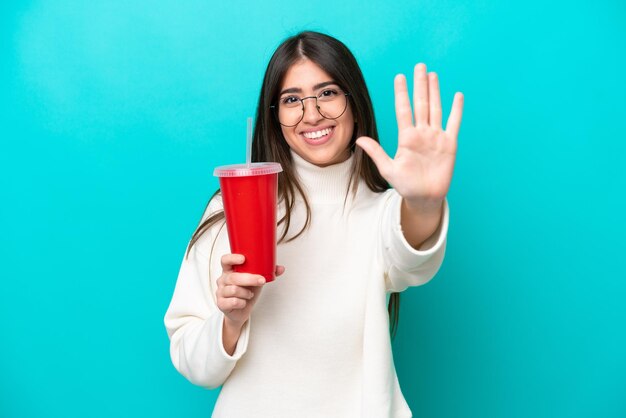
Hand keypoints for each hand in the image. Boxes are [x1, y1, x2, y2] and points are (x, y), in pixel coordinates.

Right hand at [216, 254, 284, 328]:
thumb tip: (281, 268)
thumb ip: (268, 272)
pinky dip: (242, 302)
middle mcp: (223, 280)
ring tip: (250, 294)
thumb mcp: (256, 280)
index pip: (225, 260)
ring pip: (233, 289)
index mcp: (229, 270)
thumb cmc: (247, 291)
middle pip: (233, 277)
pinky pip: (233, 302)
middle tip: (261, 280)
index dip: (232, 258)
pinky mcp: (221, 304)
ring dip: (246, 293)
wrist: (240, 310)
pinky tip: (244, 302)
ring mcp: (220, 292)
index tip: (244, 259)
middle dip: (250, 279)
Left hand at [356, 63, 463, 207]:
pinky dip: (456, 110)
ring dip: (435, 91)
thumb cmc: (406, 185)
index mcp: (407, 137)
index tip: (399, 77)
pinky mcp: (449, 144)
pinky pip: (454, 124)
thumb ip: (376, 153)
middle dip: (420, 85)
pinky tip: (457, 96)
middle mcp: (422, 133)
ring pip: (436, 109)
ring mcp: (436, 137)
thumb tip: (359, 139)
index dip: (402, 93)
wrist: (424, 197)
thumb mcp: (388, 169)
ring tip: (432, 74)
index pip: (404, 110)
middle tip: (419, 66)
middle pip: (421, 103)